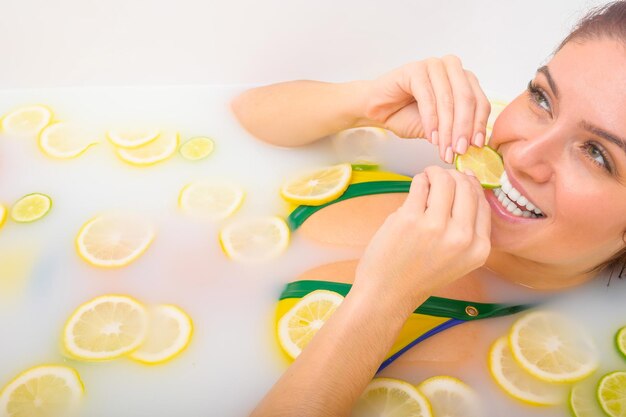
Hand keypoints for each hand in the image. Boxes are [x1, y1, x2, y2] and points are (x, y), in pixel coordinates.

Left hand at [351, 166, 490, 313]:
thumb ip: (467, 226)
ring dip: (435, 173)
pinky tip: (416, 185)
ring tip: (427, 178)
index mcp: (479, 248)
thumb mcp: (459, 257)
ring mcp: (435, 227)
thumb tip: (469, 181)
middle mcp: (461, 237)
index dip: (471, 186)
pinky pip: (420, 185)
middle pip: (466, 187)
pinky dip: (419, 180)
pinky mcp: (410, 219)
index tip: (460, 180)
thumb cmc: (420, 273)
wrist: (389, 292)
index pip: (483, 203)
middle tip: (440, 177)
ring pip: (444, 180)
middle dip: (453, 175)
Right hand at [363, 57, 490, 163]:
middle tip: (460, 150)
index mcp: (463, 79)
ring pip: (448, 100)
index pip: (480, 102)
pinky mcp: (415, 69)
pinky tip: (430, 136)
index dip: (479, 126)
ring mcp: (433, 66)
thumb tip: (474, 146)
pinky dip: (431, 119)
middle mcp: (451, 68)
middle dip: (463, 129)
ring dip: (446, 129)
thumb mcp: (438, 128)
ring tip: (444, 149)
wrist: (377, 110)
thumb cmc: (406, 115)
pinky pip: (428, 97)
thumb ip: (455, 132)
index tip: (476, 146)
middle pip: (466, 100)